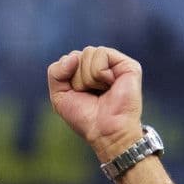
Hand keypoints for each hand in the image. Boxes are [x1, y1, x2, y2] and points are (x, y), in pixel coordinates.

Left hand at [47, 46, 143, 161]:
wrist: (104, 130)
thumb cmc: (84, 116)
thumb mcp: (59, 94)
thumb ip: (56, 72)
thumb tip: (73, 56)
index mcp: (86, 71)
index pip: (68, 59)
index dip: (66, 77)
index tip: (77, 94)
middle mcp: (102, 65)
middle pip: (76, 55)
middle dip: (76, 78)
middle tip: (90, 93)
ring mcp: (115, 64)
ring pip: (88, 53)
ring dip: (87, 78)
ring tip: (100, 90)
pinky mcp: (127, 65)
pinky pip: (101, 53)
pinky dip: (98, 73)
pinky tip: (109, 84)